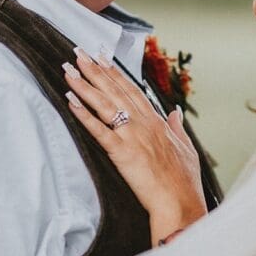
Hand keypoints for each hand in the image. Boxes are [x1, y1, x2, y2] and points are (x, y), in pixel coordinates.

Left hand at [63, 49, 206, 242]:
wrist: (180, 204)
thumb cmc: (184, 182)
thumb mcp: (186, 149)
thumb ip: (178, 128)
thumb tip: (175, 113)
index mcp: (157, 122)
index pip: (132, 90)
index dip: (115, 73)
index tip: (102, 57)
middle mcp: (143, 124)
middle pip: (115, 90)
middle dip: (95, 70)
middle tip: (78, 52)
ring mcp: (132, 136)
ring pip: (105, 104)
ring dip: (85, 85)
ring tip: (68, 69)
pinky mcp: (122, 152)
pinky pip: (99, 130)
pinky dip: (83, 114)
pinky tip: (70, 100)